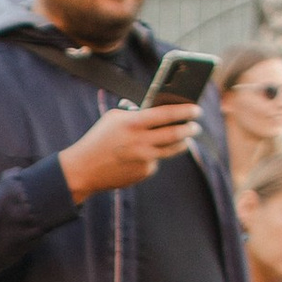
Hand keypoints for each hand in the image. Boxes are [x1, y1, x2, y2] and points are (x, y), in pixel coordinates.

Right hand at [59, 103, 197, 201]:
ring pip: (172, 149)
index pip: (167, 114)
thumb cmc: (99, 138)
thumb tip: (160, 111)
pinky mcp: (144, 172)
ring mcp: (144, 159)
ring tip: (185, 139)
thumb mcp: (114, 118)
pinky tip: (145, 155)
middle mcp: (141, 142)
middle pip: (175, 134)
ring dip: (182, 143)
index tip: (197, 109)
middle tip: (196, 126)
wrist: (84, 169)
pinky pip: (156, 161)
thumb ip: (135, 113)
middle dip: (190, 129)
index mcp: (134, 123)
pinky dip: (155, 156)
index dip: (185, 111)